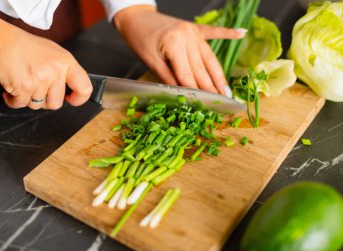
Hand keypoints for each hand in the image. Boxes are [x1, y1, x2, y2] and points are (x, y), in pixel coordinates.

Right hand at [0, 18, 91, 109]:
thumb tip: (72, 90)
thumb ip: (64, 70)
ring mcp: (40, 79)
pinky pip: (20, 104)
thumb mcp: (52, 52)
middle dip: (44, 100)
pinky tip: (11, 87)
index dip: (79, 99)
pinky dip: (13, 99)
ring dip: (27, 98)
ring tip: (22, 81)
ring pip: (37, 105)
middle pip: (56, 103)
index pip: (84, 88)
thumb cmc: (23, 46)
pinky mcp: (24, 87)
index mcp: (66, 61)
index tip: (71, 99)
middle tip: (35, 87)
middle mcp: (55, 71)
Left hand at [114, 6, 245, 94]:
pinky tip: (241, 33)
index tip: (204, 106)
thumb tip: (182, 94)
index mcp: (174, 44)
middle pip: (201, 68)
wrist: (136, 17)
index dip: (196, 92)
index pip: (187, 74)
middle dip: (211, 88)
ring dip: (219, 75)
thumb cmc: (139, 39)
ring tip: (227, 91)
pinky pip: (213, 32)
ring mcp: (193, 31)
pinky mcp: (194, 27)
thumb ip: (167, 77)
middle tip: (220, 104)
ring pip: (209, 57)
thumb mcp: (150, 61)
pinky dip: (227, 33)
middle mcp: (187, 36)